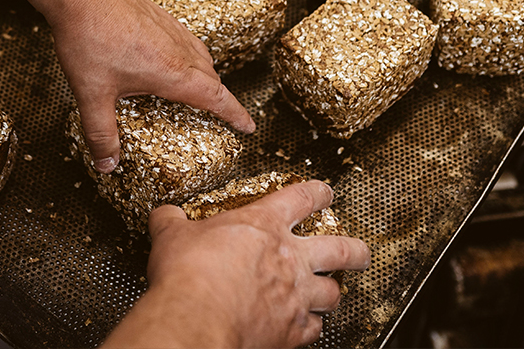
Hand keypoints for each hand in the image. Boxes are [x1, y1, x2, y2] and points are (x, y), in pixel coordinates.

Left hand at [46, 0, 254, 172]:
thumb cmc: (88, 37)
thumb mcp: (92, 94)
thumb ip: (101, 132)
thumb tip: (108, 165)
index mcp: (172, 72)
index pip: (217, 98)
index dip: (236, 114)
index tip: (249, 126)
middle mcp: (178, 48)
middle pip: (212, 77)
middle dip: (219, 98)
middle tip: (221, 114)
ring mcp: (169, 27)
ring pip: (200, 54)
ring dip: (205, 74)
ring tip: (196, 89)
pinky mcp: (156, 12)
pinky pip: (184, 37)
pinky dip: (188, 53)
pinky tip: (169, 56)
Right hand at [104, 181, 370, 348]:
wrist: (196, 319)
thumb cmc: (188, 274)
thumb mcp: (172, 235)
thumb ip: (172, 221)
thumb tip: (163, 214)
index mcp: (263, 224)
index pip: (302, 198)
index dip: (318, 192)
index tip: (325, 192)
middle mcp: (289, 258)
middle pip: (340, 249)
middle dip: (354, 250)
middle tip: (361, 251)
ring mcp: (295, 296)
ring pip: (334, 293)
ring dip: (334, 292)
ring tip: (333, 293)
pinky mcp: (292, 331)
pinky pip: (314, 329)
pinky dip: (311, 327)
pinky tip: (305, 326)